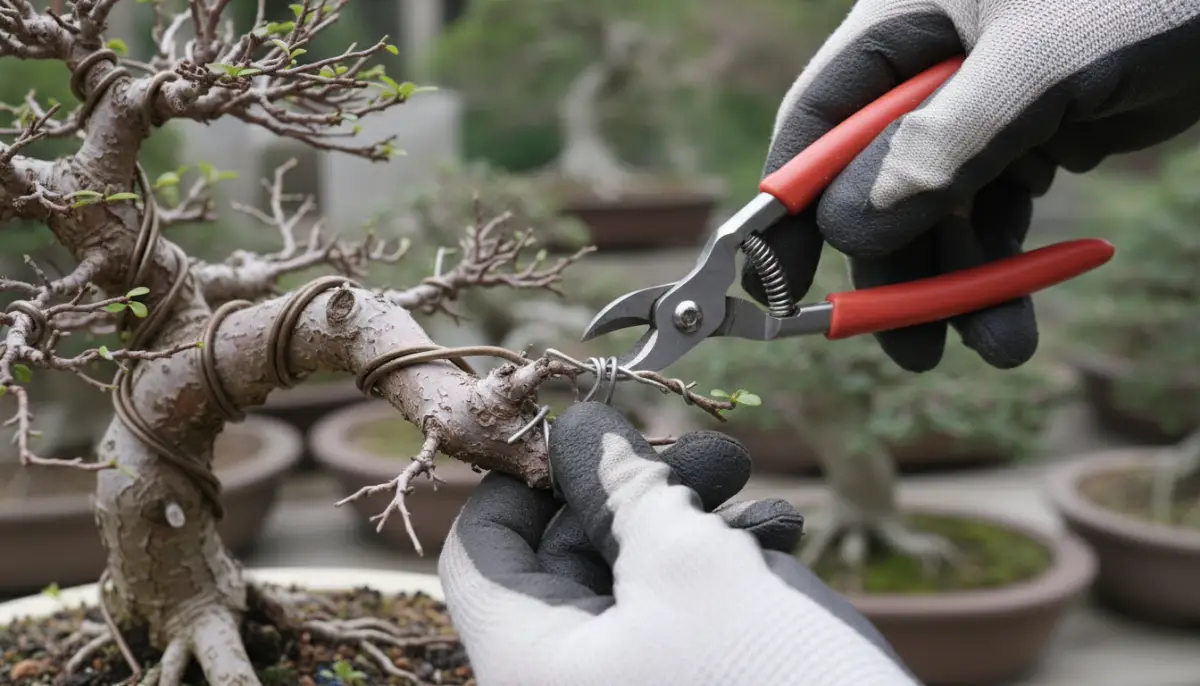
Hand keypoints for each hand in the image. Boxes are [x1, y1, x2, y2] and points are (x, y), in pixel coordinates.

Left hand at [438, 402, 916, 685]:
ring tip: (755, 495)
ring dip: (688, 527)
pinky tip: (778, 544)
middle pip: (566, 563)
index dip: (521, 480)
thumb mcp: (691, 566)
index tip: (580, 429)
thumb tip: (581, 426)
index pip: (480, 555)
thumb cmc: (770, 683)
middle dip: (635, 494)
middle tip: (703, 454)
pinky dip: (716, 578)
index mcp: (530, 667)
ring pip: (632, 589)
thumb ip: (624, 487)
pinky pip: (674, 629)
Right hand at [744, 1, 1199, 371]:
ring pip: (941, 216)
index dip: (791, 208)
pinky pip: (997, 216)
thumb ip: (944, 143)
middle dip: (896, 271)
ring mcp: (979, 110)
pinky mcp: (1032, 137)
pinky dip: (1005, 267)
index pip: (817, 124)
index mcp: (902, 28)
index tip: (776, 286)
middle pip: (876, 189)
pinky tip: (1019, 314)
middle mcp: (927, 70)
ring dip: (962, 286)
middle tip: (909, 346)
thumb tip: (852, 229)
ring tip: (1000, 348)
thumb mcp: (1038, 62)